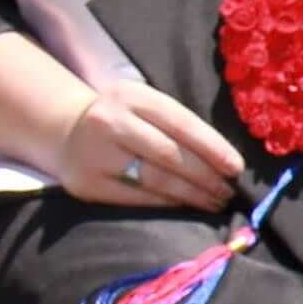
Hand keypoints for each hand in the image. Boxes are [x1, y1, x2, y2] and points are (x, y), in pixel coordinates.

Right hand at [56, 79, 245, 213]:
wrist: (66, 130)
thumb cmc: (123, 119)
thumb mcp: (144, 106)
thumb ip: (176, 124)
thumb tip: (225, 160)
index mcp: (132, 96)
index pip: (181, 123)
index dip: (213, 147)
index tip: (237, 168)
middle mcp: (110, 122)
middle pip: (170, 154)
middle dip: (206, 176)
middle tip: (229, 191)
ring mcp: (96, 154)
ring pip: (155, 179)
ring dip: (192, 194)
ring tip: (215, 201)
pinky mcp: (88, 184)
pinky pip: (137, 198)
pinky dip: (167, 204)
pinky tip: (185, 206)